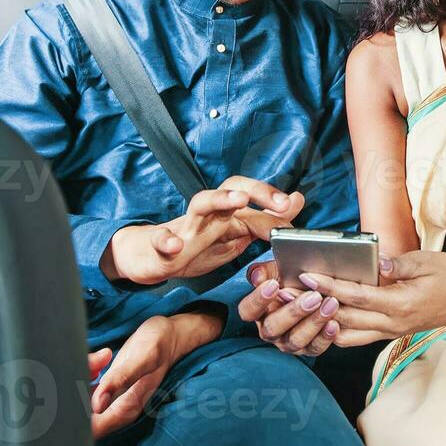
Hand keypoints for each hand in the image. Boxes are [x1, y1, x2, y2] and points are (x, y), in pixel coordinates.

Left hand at [86, 310, 221, 437]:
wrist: (170, 335)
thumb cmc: (160, 343)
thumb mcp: (144, 356)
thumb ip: (121, 378)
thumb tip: (97, 405)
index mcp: (126, 409)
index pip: (92, 429)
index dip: (77, 416)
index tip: (75, 390)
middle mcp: (116, 410)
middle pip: (82, 417)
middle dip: (74, 396)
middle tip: (83, 367)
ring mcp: (110, 402)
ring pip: (80, 404)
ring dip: (78, 384)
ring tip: (93, 361)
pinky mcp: (106, 391)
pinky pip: (84, 392)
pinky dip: (82, 377)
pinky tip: (94, 362)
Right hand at [104, 177, 303, 285]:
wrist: (149, 258)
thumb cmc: (194, 246)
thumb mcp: (232, 237)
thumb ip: (262, 222)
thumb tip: (296, 201)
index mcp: (226, 213)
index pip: (254, 198)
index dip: (276, 203)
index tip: (296, 207)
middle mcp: (208, 214)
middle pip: (232, 187)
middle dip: (257, 190)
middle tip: (281, 202)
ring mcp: (185, 228)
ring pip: (200, 203)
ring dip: (220, 198)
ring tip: (238, 200)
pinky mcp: (161, 246)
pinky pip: (161, 239)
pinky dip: (166, 240)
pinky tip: (174, 246)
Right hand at [236, 260, 340, 356]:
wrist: (313, 290)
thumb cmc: (291, 279)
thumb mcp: (278, 270)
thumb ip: (266, 271)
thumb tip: (257, 276)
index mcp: (258, 311)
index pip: (248, 311)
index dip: (258, 300)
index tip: (273, 285)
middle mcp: (269, 330)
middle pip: (273, 327)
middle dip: (293, 311)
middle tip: (313, 297)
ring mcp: (287, 342)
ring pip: (296, 339)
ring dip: (314, 322)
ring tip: (330, 305)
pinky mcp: (307, 349)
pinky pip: (315, 348)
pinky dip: (325, 337)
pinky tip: (334, 323)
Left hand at [303, 251, 445, 346]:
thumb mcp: (428, 261)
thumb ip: (398, 264)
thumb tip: (376, 260)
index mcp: (401, 304)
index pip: (357, 296)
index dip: (330, 287)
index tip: (308, 276)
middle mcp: (393, 324)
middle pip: (346, 318)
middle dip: (316, 306)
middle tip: (291, 294)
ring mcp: (391, 331)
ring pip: (348, 335)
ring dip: (323, 321)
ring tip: (301, 306)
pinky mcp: (391, 333)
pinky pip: (359, 336)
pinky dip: (339, 328)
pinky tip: (324, 314)